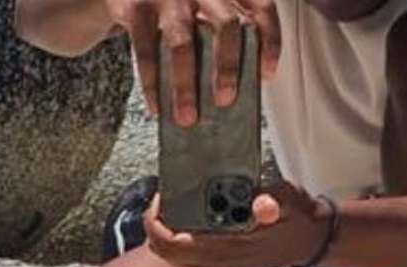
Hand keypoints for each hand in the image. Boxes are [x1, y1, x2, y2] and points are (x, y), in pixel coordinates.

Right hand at [107, 0, 280, 124]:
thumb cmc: (170, 6)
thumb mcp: (201, 7)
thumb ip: (218, 30)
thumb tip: (231, 87)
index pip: (260, 6)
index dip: (269, 40)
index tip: (267, 74)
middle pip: (226, 25)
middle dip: (228, 67)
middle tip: (225, 100)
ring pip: (182, 44)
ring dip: (185, 85)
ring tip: (187, 117)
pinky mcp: (137, 8)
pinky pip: (146, 52)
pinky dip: (151, 84)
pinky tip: (157, 105)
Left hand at [146, 181, 330, 266]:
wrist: (306, 242)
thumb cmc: (294, 219)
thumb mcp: (288, 200)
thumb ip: (273, 200)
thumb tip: (263, 205)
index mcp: (228, 251)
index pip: (171, 245)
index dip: (156, 221)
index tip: (161, 198)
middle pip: (161, 251)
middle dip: (156, 224)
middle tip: (165, 199)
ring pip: (168, 256)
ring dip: (165, 231)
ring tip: (177, 206)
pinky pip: (179, 258)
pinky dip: (175, 239)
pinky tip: (187, 220)